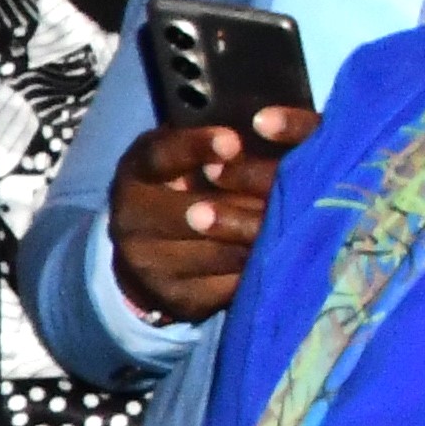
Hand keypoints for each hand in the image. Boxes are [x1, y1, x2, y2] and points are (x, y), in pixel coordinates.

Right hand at [105, 105, 309, 323]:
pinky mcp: (177, 298)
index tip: (234, 142)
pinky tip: (281, 257)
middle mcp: (132, 220)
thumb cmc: (182, 189)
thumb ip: (214, 146)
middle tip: (278, 198)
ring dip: (256, 240)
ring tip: (293, 226)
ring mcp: (150, 264)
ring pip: (214, 254)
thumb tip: (269, 127)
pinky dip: (257, 271)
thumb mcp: (184, 158)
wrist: (147, 254)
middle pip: (187, 215)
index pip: (159, 157)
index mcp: (136, 174)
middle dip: (235, 208)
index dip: (195, 148)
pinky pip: (226, 287)